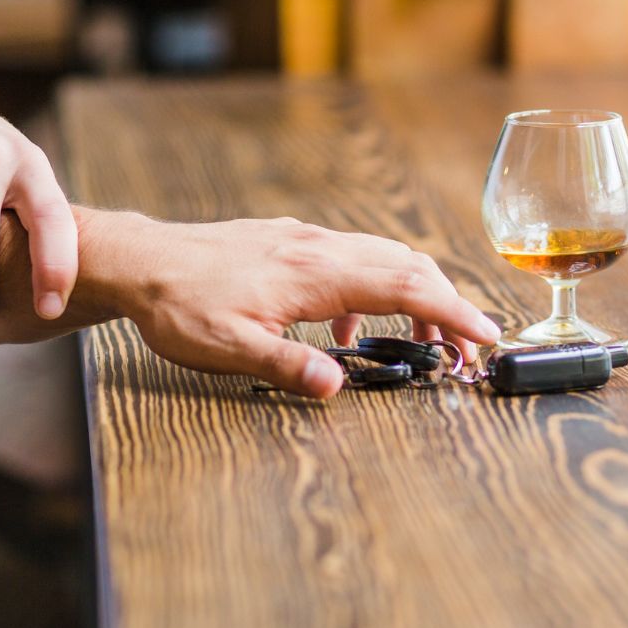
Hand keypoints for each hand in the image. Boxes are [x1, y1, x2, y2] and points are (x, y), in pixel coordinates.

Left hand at [0, 210, 500, 397]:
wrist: (141, 261)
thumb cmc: (180, 306)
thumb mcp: (229, 348)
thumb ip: (287, 366)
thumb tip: (336, 387)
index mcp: (315, 274)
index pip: (405, 287)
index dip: (453, 311)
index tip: (486, 334)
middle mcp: (319, 247)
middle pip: (407, 266)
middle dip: (447, 305)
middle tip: (466, 349)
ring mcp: (306, 240)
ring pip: (383, 256)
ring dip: (414, 294)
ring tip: (423, 339)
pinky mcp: (290, 242)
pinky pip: (352, 258)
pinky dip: (373, 288)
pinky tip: (346, 327)